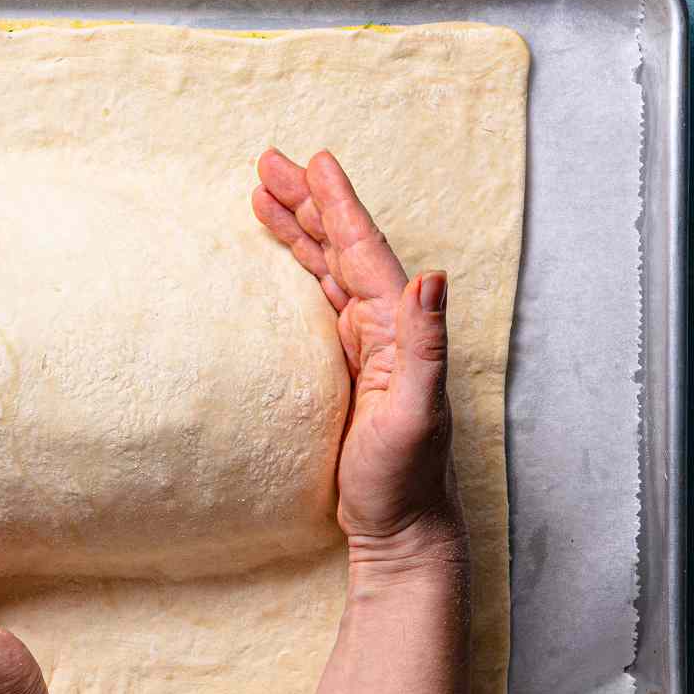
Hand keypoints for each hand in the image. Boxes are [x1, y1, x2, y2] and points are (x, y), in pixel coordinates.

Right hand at [253, 149, 466, 564]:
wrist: (399, 532)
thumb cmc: (407, 480)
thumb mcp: (417, 414)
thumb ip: (427, 344)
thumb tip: (432, 277)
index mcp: (398, 327)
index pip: (363, 251)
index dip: (339, 205)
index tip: (316, 162)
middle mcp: (383, 325)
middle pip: (339, 247)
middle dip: (306, 202)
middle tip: (268, 161)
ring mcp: (362, 343)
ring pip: (325, 266)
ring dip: (297, 227)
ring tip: (261, 191)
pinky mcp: (342, 364)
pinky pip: (316, 297)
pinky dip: (297, 266)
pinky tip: (277, 252)